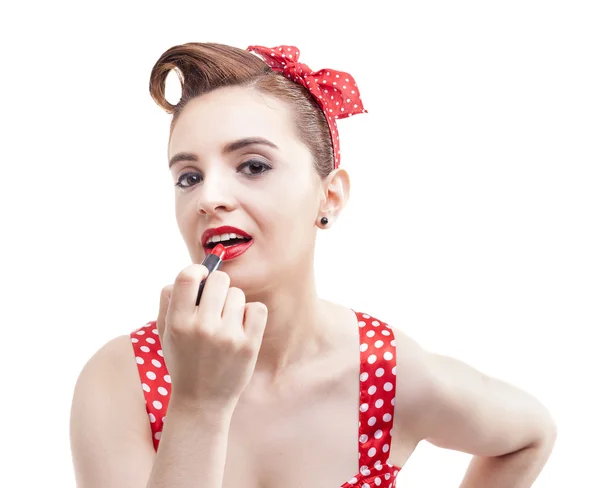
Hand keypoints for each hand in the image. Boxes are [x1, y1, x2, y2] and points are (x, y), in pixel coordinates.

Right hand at [156, 265, 267, 411]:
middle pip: (219, 280)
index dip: (197, 271)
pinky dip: (251, 314)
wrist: (202, 401)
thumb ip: (169, 300)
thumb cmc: (183, 360)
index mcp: (178, 322)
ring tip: (226, 322)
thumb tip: (190, 275)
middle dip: (218, 287)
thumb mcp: (164, 333)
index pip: (188, 277)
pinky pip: (257, 308)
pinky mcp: (248, 345)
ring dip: (233, 304)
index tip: (201, 277)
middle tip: (215, 303)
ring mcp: (227, 337)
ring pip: (238, 294)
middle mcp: (202, 328)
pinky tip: (241, 327)